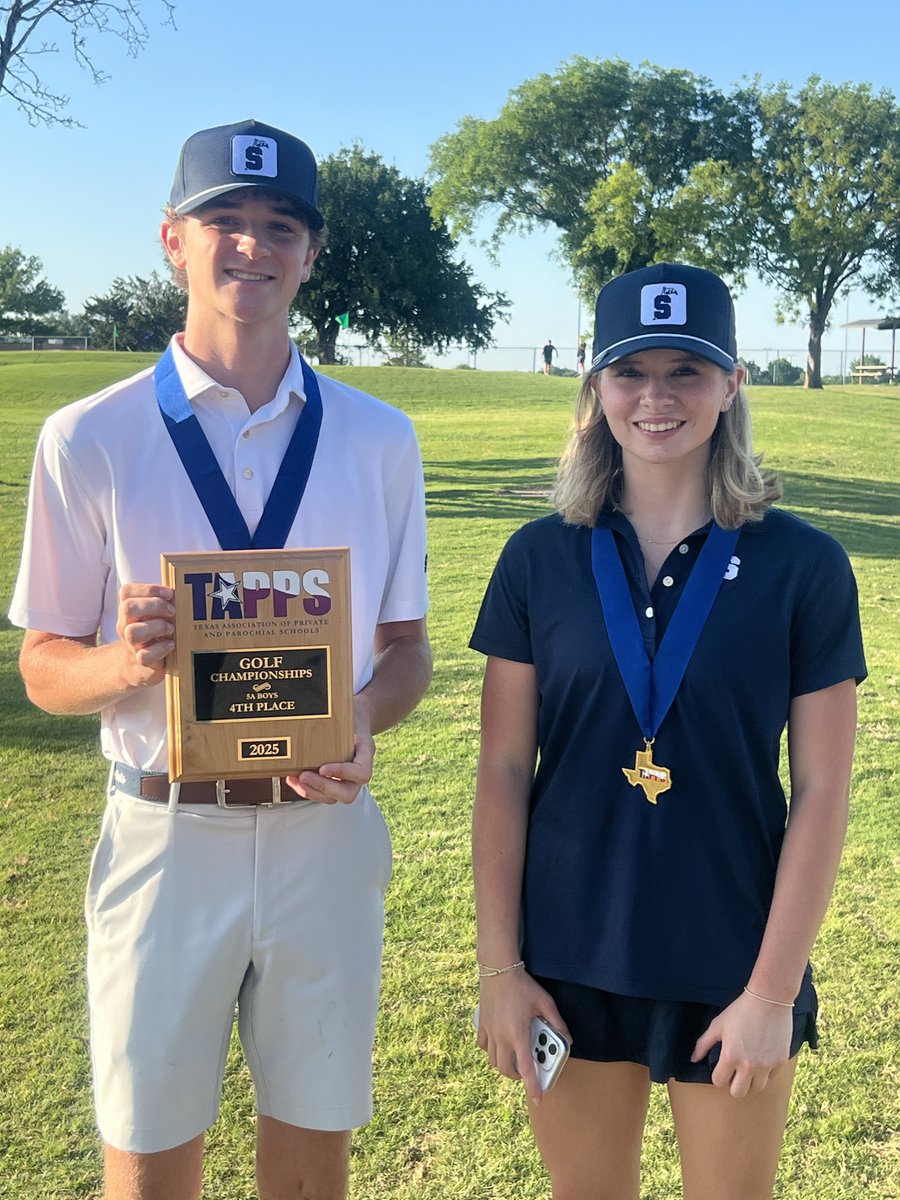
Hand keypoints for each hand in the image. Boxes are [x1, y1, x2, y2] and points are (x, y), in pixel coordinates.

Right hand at [115, 583, 175, 687]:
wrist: (138, 666)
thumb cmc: (153, 634)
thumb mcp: (154, 615)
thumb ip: (163, 602)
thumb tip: (187, 587)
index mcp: (129, 611)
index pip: (127, 591)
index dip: (149, 589)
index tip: (169, 593)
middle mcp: (126, 625)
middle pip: (128, 607)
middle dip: (154, 605)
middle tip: (172, 611)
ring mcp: (132, 644)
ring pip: (133, 631)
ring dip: (157, 627)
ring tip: (172, 629)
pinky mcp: (141, 661)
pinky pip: (145, 655)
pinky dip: (161, 648)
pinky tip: (171, 645)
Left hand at [285, 700, 374, 803]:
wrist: (356, 720)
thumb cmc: (351, 716)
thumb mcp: (351, 713)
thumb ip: (341, 717)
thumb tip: (318, 709)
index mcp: (366, 754)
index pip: (361, 773)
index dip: (343, 774)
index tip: (323, 767)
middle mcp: (359, 772)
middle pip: (348, 794)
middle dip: (324, 787)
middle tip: (304, 775)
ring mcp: (347, 780)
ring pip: (334, 798)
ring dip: (312, 792)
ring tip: (295, 778)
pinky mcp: (334, 782)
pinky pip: (323, 794)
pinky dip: (307, 789)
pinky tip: (293, 778)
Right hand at [476, 970, 570, 1104]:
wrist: (498, 969)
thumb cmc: (522, 985)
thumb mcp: (545, 1002)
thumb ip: (557, 1023)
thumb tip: (568, 1039)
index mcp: (518, 1033)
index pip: (525, 1067)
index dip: (532, 1086)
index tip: (538, 1098)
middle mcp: (502, 1037)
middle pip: (506, 1069)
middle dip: (517, 1076)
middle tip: (527, 1071)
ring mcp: (490, 1031)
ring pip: (493, 1061)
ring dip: (504, 1065)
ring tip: (514, 1058)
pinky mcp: (482, 1024)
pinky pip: (483, 1046)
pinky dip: (491, 1051)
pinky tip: (499, 1044)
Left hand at [692, 990, 793, 1097]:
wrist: (769, 999)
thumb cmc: (740, 1010)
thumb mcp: (718, 1024)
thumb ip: (704, 1043)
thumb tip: (693, 1059)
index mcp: (731, 1056)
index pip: (718, 1082)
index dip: (718, 1075)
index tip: (722, 1067)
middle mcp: (749, 1065)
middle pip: (738, 1093)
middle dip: (734, 1084)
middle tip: (735, 1072)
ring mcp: (766, 1065)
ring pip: (757, 1088)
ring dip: (752, 1080)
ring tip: (750, 1065)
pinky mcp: (781, 1061)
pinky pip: (772, 1077)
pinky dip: (767, 1071)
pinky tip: (763, 1057)